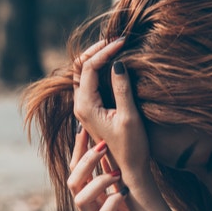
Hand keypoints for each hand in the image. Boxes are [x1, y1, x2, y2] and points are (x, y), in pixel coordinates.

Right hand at [66, 125, 158, 210]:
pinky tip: (123, 194)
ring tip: (116, 174)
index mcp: (90, 196)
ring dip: (97, 183)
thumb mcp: (122, 188)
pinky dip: (110, 204)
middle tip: (103, 146)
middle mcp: (88, 210)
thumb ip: (111, 170)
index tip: (83, 130)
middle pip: (72, 183)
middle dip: (85, 162)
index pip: (75, 170)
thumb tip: (106, 142)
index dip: (77, 150)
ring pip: (80, 201)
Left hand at [72, 37, 149, 178]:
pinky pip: (90, 82)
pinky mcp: (92, 109)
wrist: (128, 170)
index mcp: (85, 105)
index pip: (88, 67)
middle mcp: (80, 105)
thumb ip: (122, 89)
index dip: (105, 51)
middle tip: (117, 40)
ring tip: (116, 47)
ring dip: (97, 58)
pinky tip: (115, 63)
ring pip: (83, 73)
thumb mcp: (129, 117)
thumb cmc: (131, 147)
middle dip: (97, 50)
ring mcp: (84, 107)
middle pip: (80, 66)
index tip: (124, 42)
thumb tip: (117, 62)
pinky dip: (100, 68)